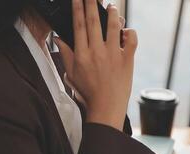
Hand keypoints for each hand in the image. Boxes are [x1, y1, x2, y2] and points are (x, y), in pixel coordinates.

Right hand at [54, 0, 137, 130]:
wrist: (106, 107)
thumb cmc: (88, 93)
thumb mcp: (71, 75)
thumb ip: (65, 55)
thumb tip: (58, 39)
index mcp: (82, 54)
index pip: (78, 25)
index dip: (77, 8)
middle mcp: (97, 52)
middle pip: (94, 21)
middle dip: (92, 3)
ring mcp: (114, 55)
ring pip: (114, 26)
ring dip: (113, 13)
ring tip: (112, 6)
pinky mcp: (127, 59)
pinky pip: (132, 40)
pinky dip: (130, 32)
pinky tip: (126, 30)